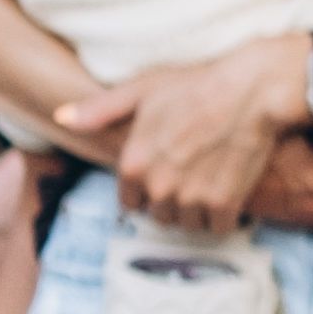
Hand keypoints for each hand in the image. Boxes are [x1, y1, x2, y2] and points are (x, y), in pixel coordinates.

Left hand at [108, 31, 311, 232]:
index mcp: (133, 165)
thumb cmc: (194, 85)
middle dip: (171, 201)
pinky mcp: (224, 203)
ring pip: (187, 224)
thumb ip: (99, 109)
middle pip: (159, 215)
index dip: (146, 191)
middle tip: (190, 176)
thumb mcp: (140, 90)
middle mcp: (157, 187)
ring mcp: (191, 198)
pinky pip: (217, 227)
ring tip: (209, 183)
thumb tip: (62, 117)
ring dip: (197, 211)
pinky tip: (227, 194)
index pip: (130, 203)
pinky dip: (223, 217)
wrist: (251, 91)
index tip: (163, 176)